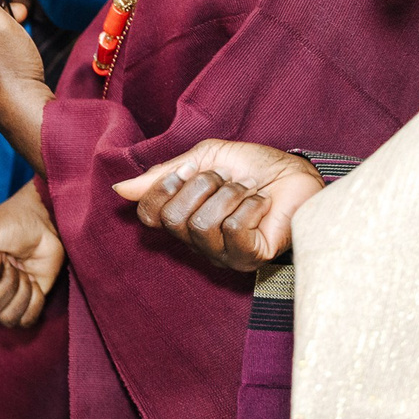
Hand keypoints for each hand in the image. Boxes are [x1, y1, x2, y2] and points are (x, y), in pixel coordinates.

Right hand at [0, 182, 64, 328]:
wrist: (40, 225)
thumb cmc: (6, 223)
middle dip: (6, 283)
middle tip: (10, 261)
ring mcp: (0, 302)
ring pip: (7, 319)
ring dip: (21, 289)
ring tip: (22, 269)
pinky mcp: (23, 307)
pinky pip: (26, 320)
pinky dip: (35, 299)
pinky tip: (33, 281)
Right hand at [114, 140, 324, 272]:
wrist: (297, 172)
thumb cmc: (253, 166)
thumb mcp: (203, 159)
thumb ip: (164, 175)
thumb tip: (120, 189)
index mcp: (184, 219)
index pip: (149, 216)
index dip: (164, 188)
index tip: (189, 169)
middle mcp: (199, 242)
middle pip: (173, 220)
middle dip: (202, 186)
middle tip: (225, 179)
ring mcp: (225, 255)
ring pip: (202, 225)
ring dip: (229, 194)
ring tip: (247, 191)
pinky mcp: (251, 258)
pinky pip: (233, 230)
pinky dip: (249, 206)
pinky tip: (262, 205)